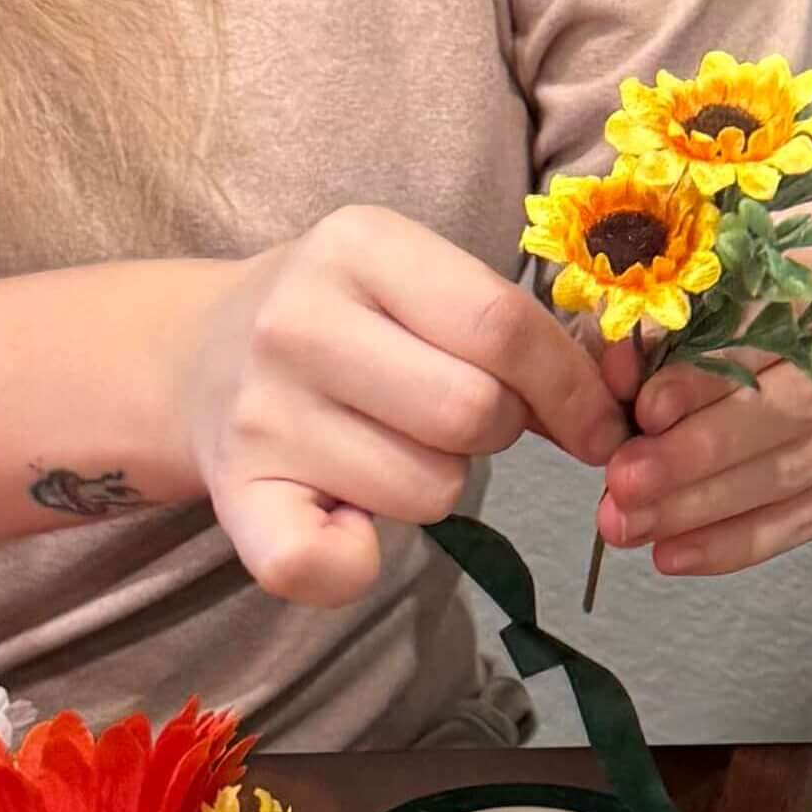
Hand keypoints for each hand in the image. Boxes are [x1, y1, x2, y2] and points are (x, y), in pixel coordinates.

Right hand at [178, 206, 631, 607]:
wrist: (199, 357)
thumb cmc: (350, 322)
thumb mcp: (421, 287)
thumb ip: (516, 335)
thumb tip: (613, 416)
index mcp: (362, 244)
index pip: (502, 324)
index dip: (571, 387)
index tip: (598, 424)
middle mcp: (298, 320)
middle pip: (471, 412)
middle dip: (499, 431)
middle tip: (461, 422)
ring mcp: (258, 411)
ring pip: (426, 489)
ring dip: (437, 484)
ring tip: (390, 446)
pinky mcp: (233, 496)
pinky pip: (323, 566)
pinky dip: (356, 564)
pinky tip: (345, 520)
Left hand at [593, 199, 811, 577]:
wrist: (795, 285)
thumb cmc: (735, 271)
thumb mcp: (690, 268)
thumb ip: (656, 316)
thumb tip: (619, 378)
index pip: (777, 322)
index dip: (708, 373)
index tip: (643, 410)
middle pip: (793, 405)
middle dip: (700, 453)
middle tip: (626, 482)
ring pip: (799, 467)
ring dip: (707, 505)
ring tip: (632, 522)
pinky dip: (741, 539)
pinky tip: (677, 552)